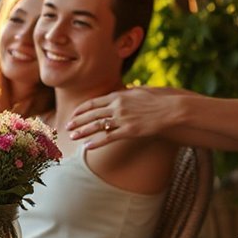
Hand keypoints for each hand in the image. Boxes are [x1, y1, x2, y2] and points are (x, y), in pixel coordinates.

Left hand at [66, 87, 185, 148]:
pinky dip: (96, 142)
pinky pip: (109, 137)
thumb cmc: (157, 100)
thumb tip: (124, 91)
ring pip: (96, 126)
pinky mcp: (129, 130)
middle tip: (67, 126)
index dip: (82, 109)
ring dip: (82, 132)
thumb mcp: (139, 92)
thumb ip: (128, 93)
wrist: (171, 109)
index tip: (73, 113)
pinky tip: (87, 147)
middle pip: (91, 114)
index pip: (94, 103)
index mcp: (118, 96)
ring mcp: (122, 119)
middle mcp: (117, 106)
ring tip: (72, 136)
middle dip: (77, 121)